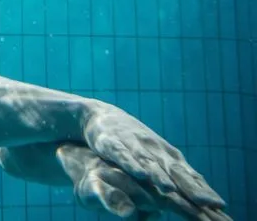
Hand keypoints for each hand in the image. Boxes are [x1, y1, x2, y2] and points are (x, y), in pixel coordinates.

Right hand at [80, 105, 229, 219]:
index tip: (219, 205)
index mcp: (168, 156)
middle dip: (189, 187)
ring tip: (170, 190)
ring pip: (149, 163)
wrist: (101, 115)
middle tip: (205, 202)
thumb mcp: (158, 159)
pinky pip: (122, 155)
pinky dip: (131, 164)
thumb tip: (203, 200)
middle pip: (174, 171)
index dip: (203, 190)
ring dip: (159, 176)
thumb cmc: (136, 143)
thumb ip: (177, 177)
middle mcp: (155, 150)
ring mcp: (134, 145)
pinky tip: (139, 174)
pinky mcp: (111, 142)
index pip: (189, 175)